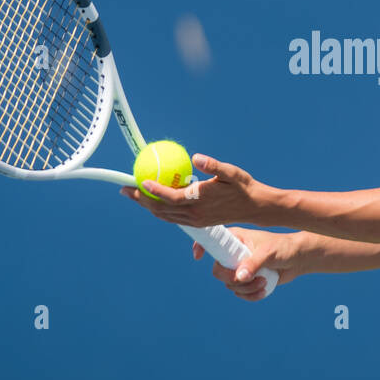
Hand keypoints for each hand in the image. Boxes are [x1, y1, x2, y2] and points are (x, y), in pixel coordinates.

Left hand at [122, 153, 268, 227]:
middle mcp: (194, 214)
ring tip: (133, 194)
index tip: (139, 181)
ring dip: (147, 206)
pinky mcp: (197, 222)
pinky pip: (172, 217)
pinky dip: (159, 209)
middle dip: (140, 200)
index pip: (169, 197)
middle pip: (160, 210)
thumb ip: (213, 165)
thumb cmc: (243, 186)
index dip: (152, 191)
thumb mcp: (231, 172)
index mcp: (199, 201)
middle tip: (124, 188)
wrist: (255, 207)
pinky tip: (154, 200)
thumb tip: (197, 157)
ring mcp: (195, 220)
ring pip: (164, 216)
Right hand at [195, 227, 302, 301]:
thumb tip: (239, 277)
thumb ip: (254, 263)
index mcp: (235, 239)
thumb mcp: (269, 253)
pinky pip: (240, 293)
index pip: (212, 241)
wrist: (298, 259)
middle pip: (218, 271)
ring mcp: (240, 267)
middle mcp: (234, 253)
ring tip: (264, 282)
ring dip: (246, 289)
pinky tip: (264, 290)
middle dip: (232, 279)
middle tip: (248, 279)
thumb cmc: (284, 248)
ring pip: (230, 285)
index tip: (198, 257)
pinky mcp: (248, 280)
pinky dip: (251, 296)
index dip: (201, 247)